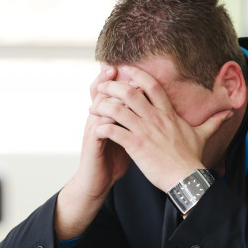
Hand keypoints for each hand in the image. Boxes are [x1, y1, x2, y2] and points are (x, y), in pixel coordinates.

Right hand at [53, 66, 131, 239]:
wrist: (97, 182)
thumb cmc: (113, 159)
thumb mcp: (125, 137)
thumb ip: (134, 122)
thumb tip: (154, 110)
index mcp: (106, 115)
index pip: (109, 90)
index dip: (116, 77)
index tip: (130, 65)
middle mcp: (98, 118)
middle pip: (99, 91)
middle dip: (110, 79)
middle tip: (120, 68)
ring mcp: (93, 129)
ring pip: (100, 106)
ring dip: (112, 96)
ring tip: (126, 87)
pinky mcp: (93, 143)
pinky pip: (99, 126)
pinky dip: (109, 119)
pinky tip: (121, 115)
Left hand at [90, 66, 233, 191]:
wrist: (187, 179)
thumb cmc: (192, 159)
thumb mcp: (202, 136)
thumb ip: (213, 121)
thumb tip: (229, 112)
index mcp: (168, 113)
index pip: (151, 84)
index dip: (135, 73)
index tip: (123, 69)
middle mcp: (156, 118)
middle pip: (129, 91)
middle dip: (112, 86)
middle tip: (101, 86)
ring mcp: (145, 131)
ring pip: (118, 109)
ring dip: (102, 105)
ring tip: (92, 107)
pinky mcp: (136, 146)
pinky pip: (114, 131)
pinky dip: (103, 128)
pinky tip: (96, 128)